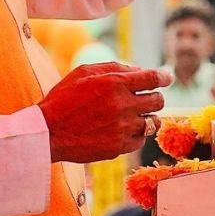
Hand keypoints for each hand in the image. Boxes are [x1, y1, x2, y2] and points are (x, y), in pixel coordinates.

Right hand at [38, 63, 170, 163]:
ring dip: (147, 116)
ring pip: (153, 122)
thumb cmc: (63, 99)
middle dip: (155, 97)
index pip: (152, 78)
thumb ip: (113, 67)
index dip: (164, 77)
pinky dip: (136, 134)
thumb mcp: (84, 72)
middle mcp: (123, 105)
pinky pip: (141, 139)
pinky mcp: (119, 147)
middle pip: (158, 100)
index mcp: (115, 83)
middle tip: (146, 98)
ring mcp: (122, 128)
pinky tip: (124, 130)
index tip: (167, 78)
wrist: (47, 132)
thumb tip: (138, 70)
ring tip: (135, 115)